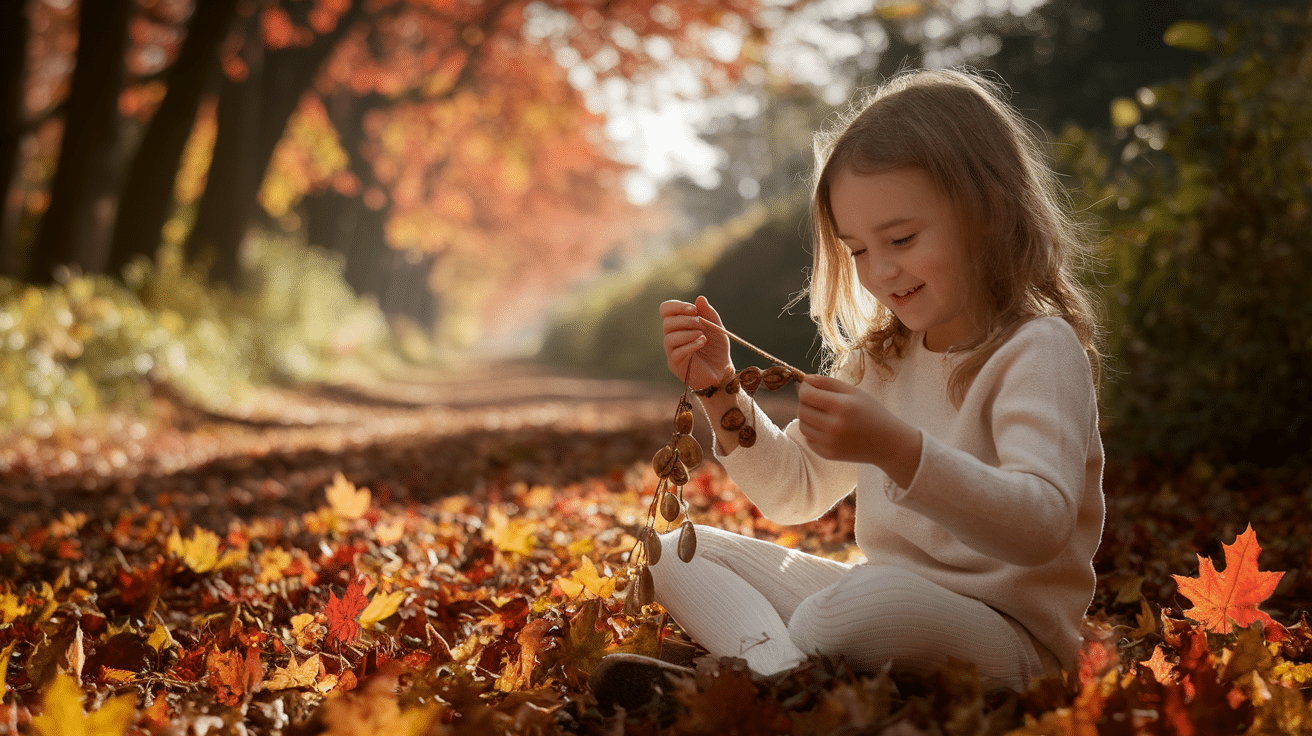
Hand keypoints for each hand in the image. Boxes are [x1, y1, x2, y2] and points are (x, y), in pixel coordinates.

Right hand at [660, 296, 731, 388]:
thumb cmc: (717, 349)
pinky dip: (689, 345)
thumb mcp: (717, 328)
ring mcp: (672, 351)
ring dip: (687, 333)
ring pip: (669, 337)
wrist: (722, 372)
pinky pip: (676, 352)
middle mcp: (672, 336)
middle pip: (667, 322)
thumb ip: (709, 314)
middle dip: (684, 320)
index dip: (677, 306)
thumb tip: (700, 298)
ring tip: (702, 336)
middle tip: (699, 323)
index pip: (666, 309)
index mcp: (679, 324)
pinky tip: (701, 342)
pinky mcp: (675, 364)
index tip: (693, 309)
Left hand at [798, 374, 921, 485]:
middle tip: (818, 401)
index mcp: (842, 406)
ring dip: (808, 418)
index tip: (810, 387)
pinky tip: (828, 429)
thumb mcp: (854, 392)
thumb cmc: (872, 413)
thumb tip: (804, 379)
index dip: (804, 388)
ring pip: (802, 426)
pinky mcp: (828, 455)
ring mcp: (830, 443)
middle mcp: (834, 426)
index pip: (806, 395)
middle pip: (802, 410)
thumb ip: (828, 383)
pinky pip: (808, 440)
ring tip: (823, 415)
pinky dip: (813, 432)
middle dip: (806, 403)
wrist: (888, 444)